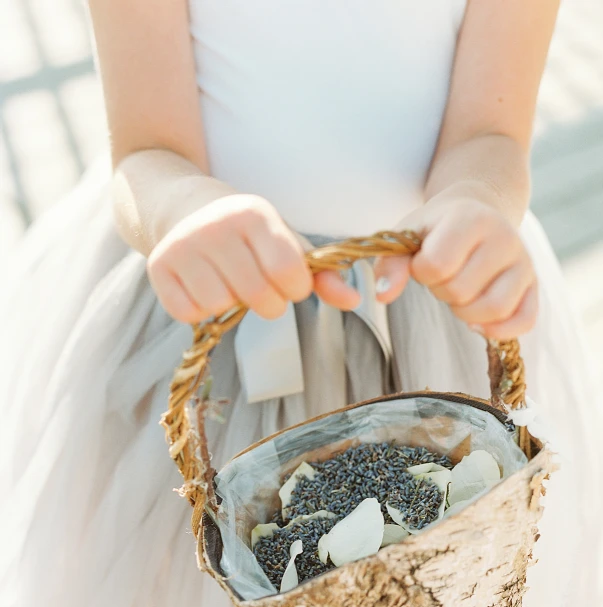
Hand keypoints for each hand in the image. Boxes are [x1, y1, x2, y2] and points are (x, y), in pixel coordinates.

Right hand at [147, 194, 359, 322]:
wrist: (184, 208)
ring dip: (230, 306)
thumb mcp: (285, 242)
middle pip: (257, 296)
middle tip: (259, 289)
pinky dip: (199, 311)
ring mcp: (183, 245)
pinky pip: (188, 313)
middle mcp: (216, 225)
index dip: (294, 289)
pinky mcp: (158, 266)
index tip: (289, 283)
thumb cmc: (248, 234)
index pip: (289, 273)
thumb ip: (322, 273)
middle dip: (267, 303)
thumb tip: (355, 300)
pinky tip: (202, 288)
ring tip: (228, 283)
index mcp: (254, 214)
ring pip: (220, 305)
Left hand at [373, 196, 537, 338]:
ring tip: (459, 294)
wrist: (478, 210)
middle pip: (461, 291)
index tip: (424, 261)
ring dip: (466, 312)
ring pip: (493, 309)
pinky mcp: (533, 285)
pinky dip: (499, 330)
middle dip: (442, 291)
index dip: (421, 272)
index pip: (437, 265)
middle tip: (443, 276)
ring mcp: (523, 262)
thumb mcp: (408, 234)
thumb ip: (391, 263)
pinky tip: (478, 321)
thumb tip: (382, 295)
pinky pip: (524, 321)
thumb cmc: (437, 227)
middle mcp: (504, 237)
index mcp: (470, 218)